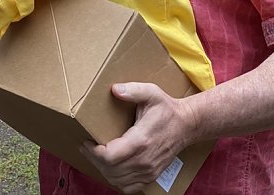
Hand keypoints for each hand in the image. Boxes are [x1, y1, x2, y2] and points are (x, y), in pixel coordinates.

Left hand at [80, 82, 194, 193]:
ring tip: (95, 155)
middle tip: (86, 147)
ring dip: (102, 170)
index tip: (86, 141)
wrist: (187, 125)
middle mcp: (144, 160)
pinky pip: (129, 187)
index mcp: (141, 140)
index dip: (93, 152)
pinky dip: (116, 180)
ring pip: (117, 180)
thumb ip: (132, 90)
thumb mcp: (151, 93)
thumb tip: (114, 89)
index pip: (110, 157)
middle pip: (110, 170)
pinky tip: (111, 168)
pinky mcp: (152, 175)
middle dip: (94, 159)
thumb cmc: (167, 109)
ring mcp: (149, 170)